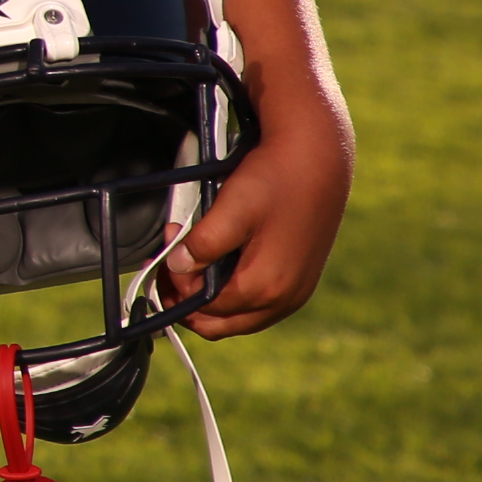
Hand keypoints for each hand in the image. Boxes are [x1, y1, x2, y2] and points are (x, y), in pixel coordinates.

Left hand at [165, 86, 352, 338]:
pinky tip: (220, 258)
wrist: (318, 158)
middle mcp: (285, 299)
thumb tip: (176, 268)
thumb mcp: (229, 210)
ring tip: (192, 256)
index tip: (163, 258)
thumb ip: (200, 245)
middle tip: (169, 266)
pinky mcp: (300, 279)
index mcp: (266, 288)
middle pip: (220, 323)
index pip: (203, 310)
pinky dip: (232, 287)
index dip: (176, 287)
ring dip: (209, 292)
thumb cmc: (277, 179)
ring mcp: (296, 292)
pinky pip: (257, 301)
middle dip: (188, 298)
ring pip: (238, 315)